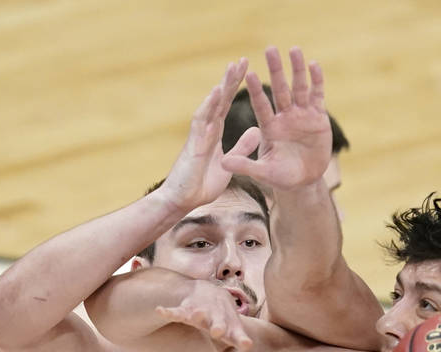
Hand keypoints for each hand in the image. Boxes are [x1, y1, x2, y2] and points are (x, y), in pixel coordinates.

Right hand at [156, 282, 252, 351]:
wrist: (217, 296)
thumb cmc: (225, 329)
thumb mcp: (229, 349)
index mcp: (231, 331)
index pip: (238, 336)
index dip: (242, 341)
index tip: (246, 344)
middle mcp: (218, 320)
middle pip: (219, 323)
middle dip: (218, 326)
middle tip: (218, 331)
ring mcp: (203, 313)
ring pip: (199, 314)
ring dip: (197, 315)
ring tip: (194, 316)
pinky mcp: (188, 309)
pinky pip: (177, 311)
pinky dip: (169, 312)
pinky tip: (160, 311)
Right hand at [159, 59, 248, 212]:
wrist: (182, 201)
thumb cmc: (202, 185)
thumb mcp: (230, 163)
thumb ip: (242, 147)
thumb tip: (258, 131)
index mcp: (214, 133)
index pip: (226, 105)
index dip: (236, 88)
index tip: (247, 70)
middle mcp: (206, 129)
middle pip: (220, 99)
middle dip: (231, 80)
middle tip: (243, 60)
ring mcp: (199, 135)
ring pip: (211, 104)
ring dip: (222, 86)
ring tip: (233, 67)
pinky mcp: (193, 144)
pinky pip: (201, 121)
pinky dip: (209, 106)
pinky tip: (217, 92)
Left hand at [220, 46, 331, 190]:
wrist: (305, 181)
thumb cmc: (282, 177)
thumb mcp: (263, 173)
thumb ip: (245, 165)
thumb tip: (223, 162)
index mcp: (269, 127)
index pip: (261, 105)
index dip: (255, 90)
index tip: (247, 73)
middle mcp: (284, 117)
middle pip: (279, 89)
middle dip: (275, 70)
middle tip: (270, 49)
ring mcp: (301, 115)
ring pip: (298, 88)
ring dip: (297, 69)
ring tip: (294, 49)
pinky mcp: (318, 117)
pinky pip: (317, 96)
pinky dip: (317, 81)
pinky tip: (314, 65)